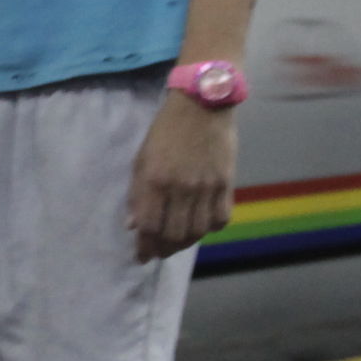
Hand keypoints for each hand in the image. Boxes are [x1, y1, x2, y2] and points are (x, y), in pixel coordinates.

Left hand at [128, 92, 237, 260]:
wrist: (202, 105)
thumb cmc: (166, 131)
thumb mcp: (142, 159)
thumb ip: (137, 194)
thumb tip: (133, 226)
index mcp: (155, 180)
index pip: (150, 227)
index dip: (145, 246)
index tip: (142, 255)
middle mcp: (181, 187)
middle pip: (174, 235)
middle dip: (164, 249)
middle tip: (159, 251)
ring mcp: (207, 186)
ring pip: (198, 231)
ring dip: (186, 243)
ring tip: (177, 242)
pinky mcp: (227, 182)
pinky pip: (221, 218)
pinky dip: (211, 228)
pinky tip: (202, 226)